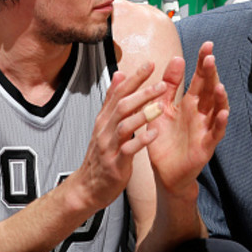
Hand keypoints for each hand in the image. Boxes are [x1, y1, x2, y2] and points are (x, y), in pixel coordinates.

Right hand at [74, 62, 167, 208]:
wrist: (88, 187)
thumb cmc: (101, 154)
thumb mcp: (105, 125)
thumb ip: (113, 100)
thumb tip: (120, 74)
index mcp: (104, 119)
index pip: (119, 92)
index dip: (134, 78)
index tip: (150, 64)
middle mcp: (105, 130)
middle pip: (122, 105)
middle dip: (142, 93)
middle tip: (162, 84)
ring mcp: (109, 147)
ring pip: (124, 125)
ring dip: (143, 115)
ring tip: (161, 106)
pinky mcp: (115, 164)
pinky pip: (128, 150)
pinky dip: (141, 141)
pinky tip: (154, 134)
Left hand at [146, 41, 228, 196]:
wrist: (164, 171)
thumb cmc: (165, 140)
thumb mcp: (162, 108)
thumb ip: (168, 86)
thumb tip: (177, 58)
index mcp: (190, 103)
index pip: (200, 78)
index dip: (203, 63)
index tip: (207, 45)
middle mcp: (201, 114)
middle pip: (210, 90)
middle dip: (211, 74)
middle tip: (210, 56)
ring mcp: (205, 129)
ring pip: (217, 110)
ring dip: (220, 98)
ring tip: (219, 85)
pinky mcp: (206, 146)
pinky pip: (215, 133)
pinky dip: (220, 123)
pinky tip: (222, 113)